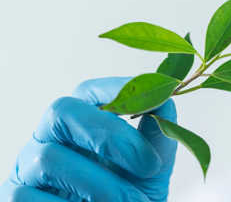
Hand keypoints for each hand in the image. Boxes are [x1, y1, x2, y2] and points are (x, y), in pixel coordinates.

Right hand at [0, 77, 177, 201]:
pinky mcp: (14, 199)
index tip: (155, 101)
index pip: (89, 91)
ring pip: (50, 159)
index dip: (118, 90)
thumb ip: (158, 140)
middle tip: (149, 164)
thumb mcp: (150, 173)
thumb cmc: (128, 199)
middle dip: (110, 134)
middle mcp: (49, 139)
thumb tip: (166, 101)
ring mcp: (26, 169)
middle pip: (62, 111)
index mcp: (81, 125)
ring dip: (102, 185)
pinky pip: (30, 198)